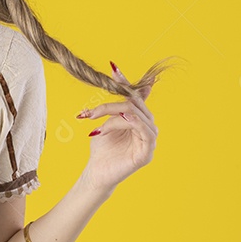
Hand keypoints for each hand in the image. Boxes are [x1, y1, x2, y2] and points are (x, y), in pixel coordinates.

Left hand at [77, 62, 157, 192]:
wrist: (96, 172)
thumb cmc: (101, 147)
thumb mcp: (105, 121)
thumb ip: (113, 105)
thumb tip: (114, 79)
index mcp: (139, 118)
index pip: (135, 96)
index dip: (125, 82)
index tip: (113, 69)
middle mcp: (148, 127)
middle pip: (133, 104)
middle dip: (110, 105)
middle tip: (90, 113)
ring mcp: (150, 140)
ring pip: (135, 115)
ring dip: (113, 117)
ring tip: (96, 124)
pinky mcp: (147, 152)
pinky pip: (144, 132)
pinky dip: (130, 123)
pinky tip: (117, 122)